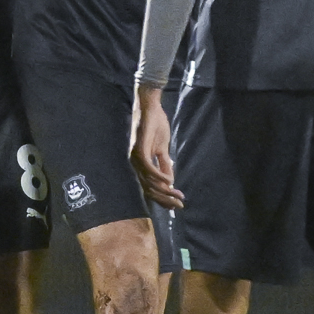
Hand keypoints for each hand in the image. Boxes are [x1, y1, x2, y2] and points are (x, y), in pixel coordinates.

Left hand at [129, 84, 182, 209]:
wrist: (150, 108)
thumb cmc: (155, 126)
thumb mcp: (162, 149)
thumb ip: (164, 164)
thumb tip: (170, 181)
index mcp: (139, 165)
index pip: (149, 188)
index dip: (162, 198)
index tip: (176, 205)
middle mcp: (134, 163)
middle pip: (148, 189)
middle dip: (165, 199)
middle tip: (179, 206)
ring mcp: (135, 157)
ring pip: (148, 181)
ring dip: (164, 190)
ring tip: (177, 196)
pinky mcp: (138, 149)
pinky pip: (148, 167)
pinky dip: (158, 176)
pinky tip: (169, 182)